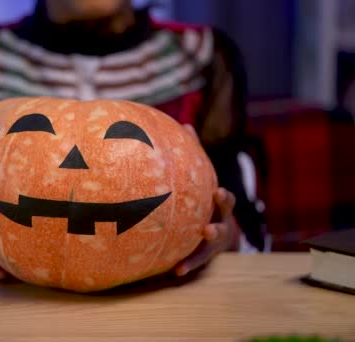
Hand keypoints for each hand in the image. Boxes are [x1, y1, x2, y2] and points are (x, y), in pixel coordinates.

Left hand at [172, 124, 240, 276]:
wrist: (213, 235)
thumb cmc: (203, 201)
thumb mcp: (201, 181)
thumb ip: (194, 155)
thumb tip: (185, 124)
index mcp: (218, 207)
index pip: (225, 201)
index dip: (223, 197)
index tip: (217, 191)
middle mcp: (220, 224)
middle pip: (224, 223)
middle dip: (219, 222)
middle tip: (209, 223)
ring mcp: (213, 243)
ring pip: (212, 245)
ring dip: (206, 243)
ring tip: (199, 241)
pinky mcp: (203, 257)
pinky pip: (195, 262)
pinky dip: (187, 265)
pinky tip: (175, 270)